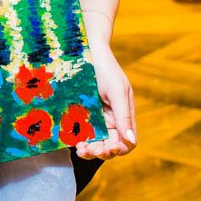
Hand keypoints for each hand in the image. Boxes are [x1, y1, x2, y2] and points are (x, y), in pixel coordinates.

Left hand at [77, 40, 136, 160]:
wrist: (86, 49)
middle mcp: (109, 120)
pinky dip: (76, 138)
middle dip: (99, 152)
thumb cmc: (106, 68)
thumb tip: (130, 140)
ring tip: (79, 148)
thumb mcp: (117, 91)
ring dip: (87, 149)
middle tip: (86, 149)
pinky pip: (78, 131)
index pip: (125, 143)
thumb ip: (123, 115)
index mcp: (122, 117)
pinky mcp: (78, 113)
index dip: (118, 150)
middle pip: (108, 146)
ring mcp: (93, 117)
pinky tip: (70, 139)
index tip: (107, 148)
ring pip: (93, 142)